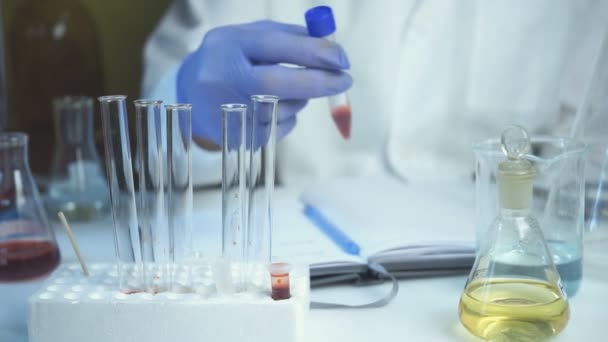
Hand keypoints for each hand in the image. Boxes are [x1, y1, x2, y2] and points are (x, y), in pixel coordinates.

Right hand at [177, 20, 351, 148]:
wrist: (190, 96)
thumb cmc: (230, 60)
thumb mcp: (250, 37)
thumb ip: (287, 36)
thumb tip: (330, 47)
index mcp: (228, 46)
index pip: (274, 46)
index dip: (312, 52)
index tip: (341, 58)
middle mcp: (223, 80)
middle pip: (276, 84)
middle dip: (317, 82)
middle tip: (344, 81)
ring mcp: (228, 112)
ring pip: (284, 108)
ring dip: (299, 98)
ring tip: (283, 89)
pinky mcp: (238, 137)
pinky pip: (280, 127)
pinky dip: (287, 116)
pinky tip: (269, 108)